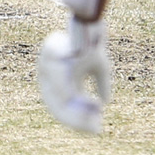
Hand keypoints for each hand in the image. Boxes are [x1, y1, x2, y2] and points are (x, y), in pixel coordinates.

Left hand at [37, 18, 110, 134]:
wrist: (90, 26)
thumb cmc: (93, 44)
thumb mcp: (99, 69)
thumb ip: (100, 85)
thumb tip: (105, 102)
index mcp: (56, 79)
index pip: (61, 106)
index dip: (77, 119)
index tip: (94, 127)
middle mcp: (49, 77)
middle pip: (58, 108)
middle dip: (78, 122)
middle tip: (96, 128)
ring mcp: (50, 71)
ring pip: (61, 103)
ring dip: (80, 115)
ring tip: (96, 120)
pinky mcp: (54, 64)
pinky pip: (65, 90)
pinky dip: (78, 99)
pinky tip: (94, 108)